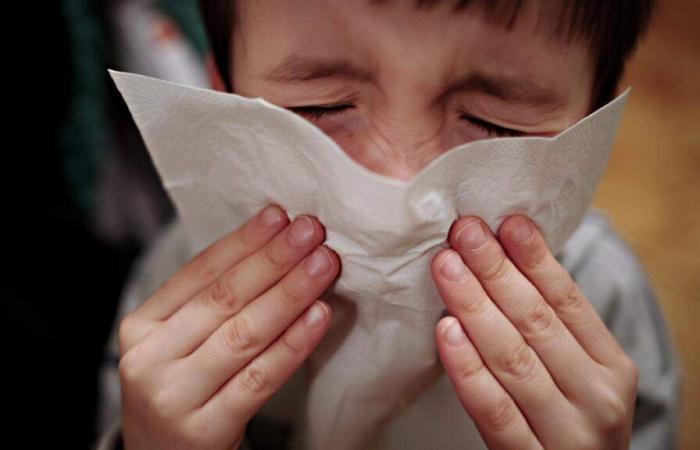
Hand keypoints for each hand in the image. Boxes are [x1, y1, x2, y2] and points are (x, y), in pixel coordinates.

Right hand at [117, 205, 339, 449]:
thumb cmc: (181, 391)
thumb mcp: (177, 344)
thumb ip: (210, 304)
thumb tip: (272, 248)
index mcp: (142, 325)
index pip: (197, 273)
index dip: (243, 242)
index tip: (279, 216)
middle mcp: (149, 358)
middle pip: (223, 298)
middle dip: (273, 260)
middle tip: (311, 231)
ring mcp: (173, 396)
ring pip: (243, 334)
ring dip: (289, 294)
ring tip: (323, 265)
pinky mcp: (203, 430)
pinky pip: (258, 379)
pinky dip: (292, 345)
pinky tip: (319, 317)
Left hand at [431, 215, 637, 448]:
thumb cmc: (568, 418)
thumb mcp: (578, 374)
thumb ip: (550, 330)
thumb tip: (503, 259)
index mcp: (612, 366)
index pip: (568, 301)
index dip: (535, 259)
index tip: (505, 222)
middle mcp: (598, 397)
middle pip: (537, 322)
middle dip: (495, 270)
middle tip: (463, 231)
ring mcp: (567, 434)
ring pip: (513, 359)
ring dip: (475, 305)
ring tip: (447, 267)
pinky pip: (494, 410)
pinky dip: (468, 368)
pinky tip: (446, 331)